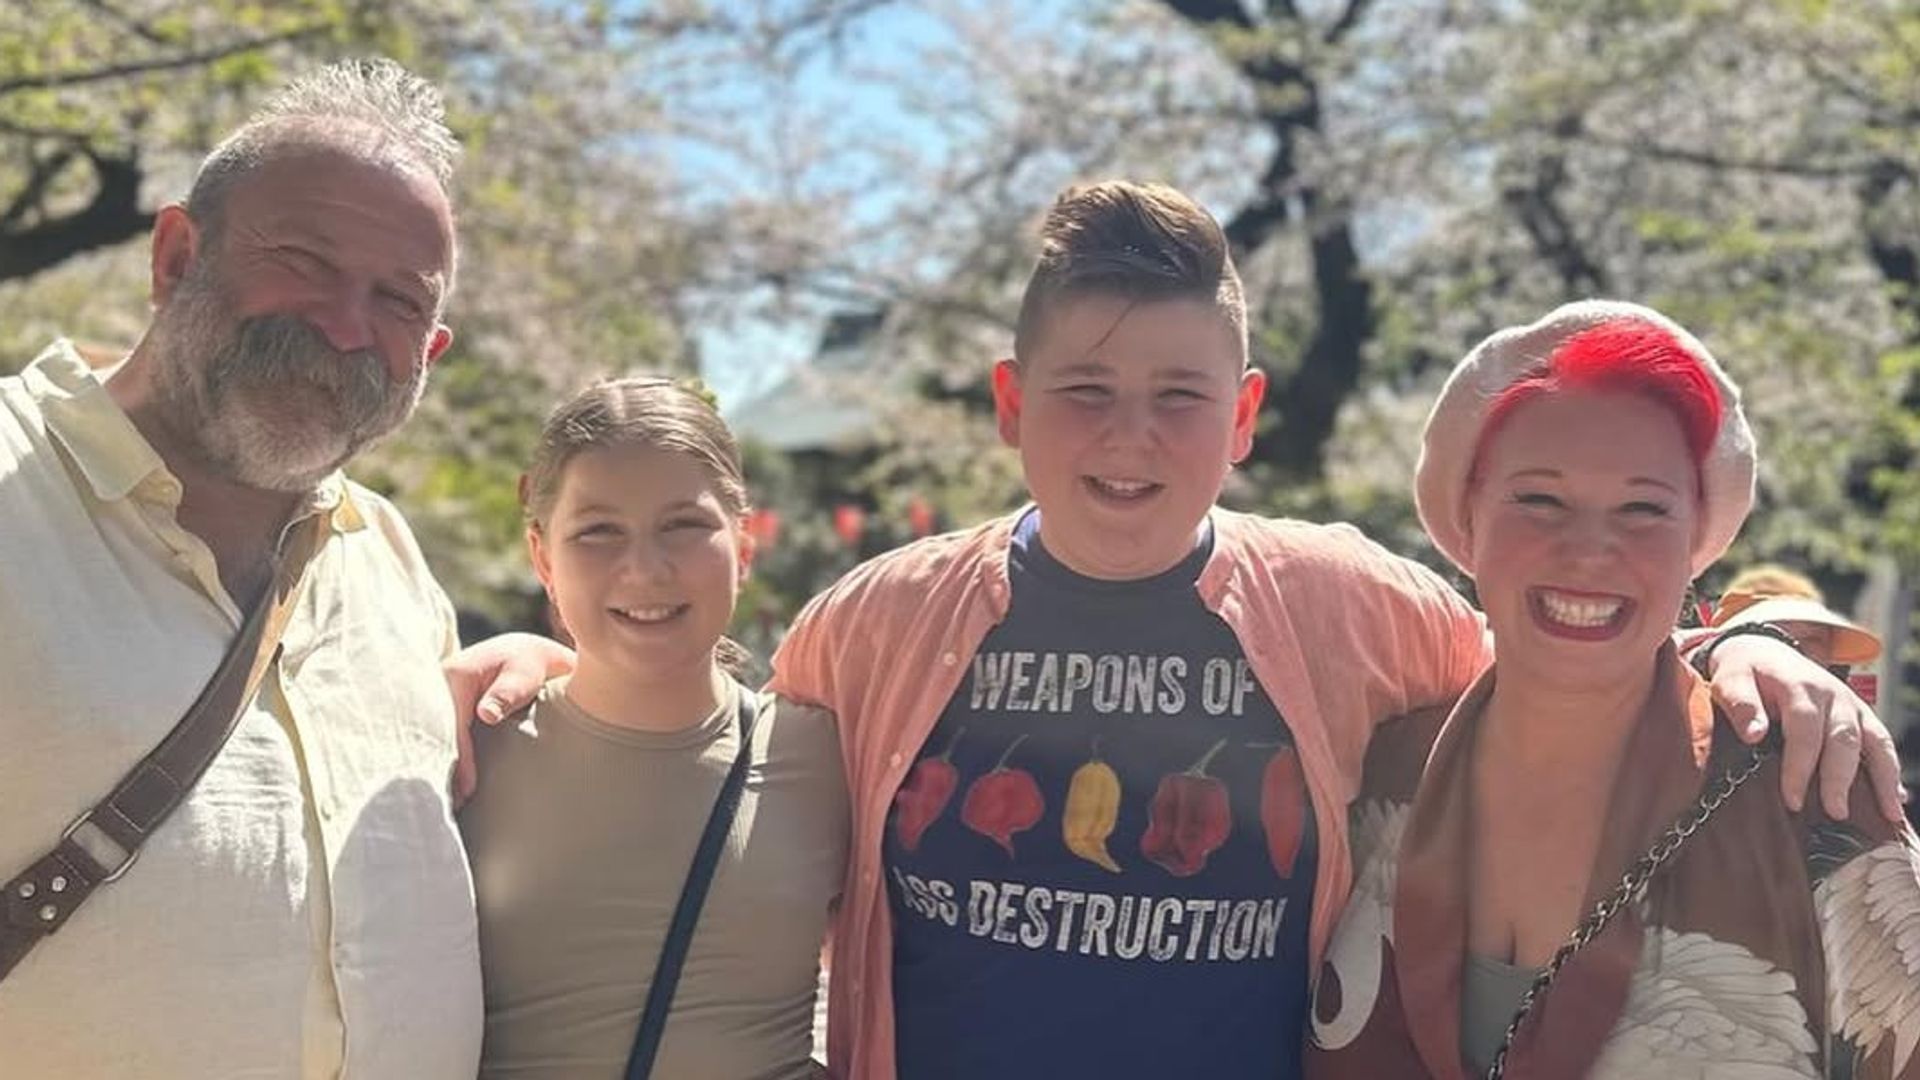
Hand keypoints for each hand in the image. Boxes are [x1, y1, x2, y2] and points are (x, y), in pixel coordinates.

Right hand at [445, 631, 576, 803]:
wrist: (528, 653)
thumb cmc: (531, 663)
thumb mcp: (524, 672)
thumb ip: (508, 692)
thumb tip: (486, 714)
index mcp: (455, 675)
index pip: (452, 724)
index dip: (460, 759)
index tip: (468, 789)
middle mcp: (439, 688)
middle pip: (434, 736)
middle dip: (442, 771)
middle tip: (452, 807)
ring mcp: (439, 700)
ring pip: (435, 740)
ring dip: (441, 770)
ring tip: (450, 807)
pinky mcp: (445, 711)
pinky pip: (442, 738)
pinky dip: (446, 762)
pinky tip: (451, 790)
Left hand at [1705, 635, 1905, 822]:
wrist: (1763, 650)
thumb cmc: (1744, 671)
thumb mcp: (1730, 679)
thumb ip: (1740, 703)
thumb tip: (1754, 734)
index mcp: (1799, 686)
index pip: (1804, 729)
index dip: (1799, 766)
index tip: (1792, 800)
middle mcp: (1833, 695)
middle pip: (1843, 738)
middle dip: (1840, 778)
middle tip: (1835, 813)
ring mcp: (1851, 705)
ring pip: (1874, 741)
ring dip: (1883, 778)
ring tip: (1888, 815)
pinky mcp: (1860, 715)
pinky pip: (1882, 742)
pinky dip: (1891, 771)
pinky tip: (1895, 800)